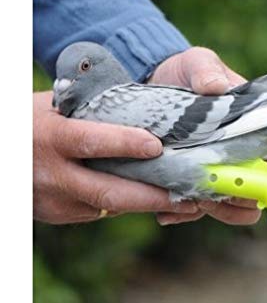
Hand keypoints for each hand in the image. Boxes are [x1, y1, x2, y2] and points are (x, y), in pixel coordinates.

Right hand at [33, 91, 201, 223]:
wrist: (0, 154)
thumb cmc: (32, 121)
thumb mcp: (56, 107)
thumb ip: (93, 112)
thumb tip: (145, 109)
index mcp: (51, 137)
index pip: (92, 142)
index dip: (125, 144)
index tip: (157, 146)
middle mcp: (52, 174)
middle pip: (109, 191)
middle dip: (154, 197)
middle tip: (190, 198)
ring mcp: (54, 201)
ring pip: (108, 206)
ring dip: (146, 204)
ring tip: (182, 201)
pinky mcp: (59, 215)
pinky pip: (98, 210)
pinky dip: (125, 203)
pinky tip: (151, 198)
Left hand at [150, 47, 266, 225]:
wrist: (155, 83)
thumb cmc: (187, 71)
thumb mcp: (198, 63)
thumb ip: (207, 72)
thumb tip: (215, 86)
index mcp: (255, 124)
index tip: (261, 169)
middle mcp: (243, 152)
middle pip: (261, 187)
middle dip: (245, 195)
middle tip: (218, 191)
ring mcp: (221, 170)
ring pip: (233, 205)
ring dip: (217, 208)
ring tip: (193, 202)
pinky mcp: (196, 181)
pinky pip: (199, 207)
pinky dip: (186, 213)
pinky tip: (167, 213)